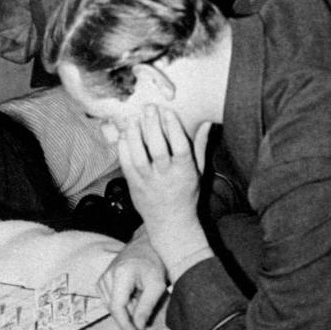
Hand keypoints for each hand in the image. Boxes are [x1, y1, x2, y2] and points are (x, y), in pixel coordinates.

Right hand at [97, 227, 168, 329]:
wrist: (145, 245)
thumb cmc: (153, 263)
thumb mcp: (157, 285)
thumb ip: (146, 307)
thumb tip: (138, 326)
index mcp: (120, 275)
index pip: (117, 308)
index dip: (126, 325)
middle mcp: (107, 276)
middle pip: (114, 309)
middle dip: (128, 319)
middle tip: (144, 322)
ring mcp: (102, 278)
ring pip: (111, 307)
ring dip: (126, 311)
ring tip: (140, 300)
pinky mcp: (101, 282)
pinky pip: (110, 301)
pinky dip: (121, 305)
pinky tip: (132, 297)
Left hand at [117, 106, 209, 265]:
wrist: (170, 222)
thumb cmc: (186, 193)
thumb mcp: (199, 171)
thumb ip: (200, 146)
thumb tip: (207, 122)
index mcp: (185, 172)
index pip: (180, 147)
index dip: (174, 128)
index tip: (168, 110)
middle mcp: (166, 177)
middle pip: (158, 149)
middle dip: (153, 126)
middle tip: (149, 107)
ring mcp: (148, 182)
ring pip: (139, 156)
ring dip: (135, 136)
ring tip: (134, 118)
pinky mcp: (133, 186)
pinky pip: (126, 165)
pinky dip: (123, 149)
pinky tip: (124, 135)